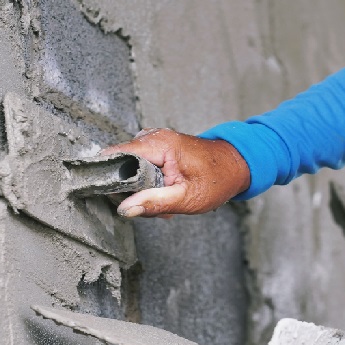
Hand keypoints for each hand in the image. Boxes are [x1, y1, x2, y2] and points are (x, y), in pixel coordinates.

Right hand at [100, 128, 250, 216]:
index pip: (117, 154)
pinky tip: (163, 190)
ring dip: (140, 187)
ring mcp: (154, 139)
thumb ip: (154, 203)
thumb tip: (125, 209)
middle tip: (152, 204)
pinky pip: (140, 164)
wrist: (236, 165)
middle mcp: (153, 136)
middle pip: (122, 163)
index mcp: (160, 144)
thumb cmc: (217, 180)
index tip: (109, 193)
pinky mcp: (156, 145)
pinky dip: (147, 181)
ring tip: (162, 198)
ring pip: (129, 166)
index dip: (108, 174)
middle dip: (131, 188)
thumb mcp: (186, 198)